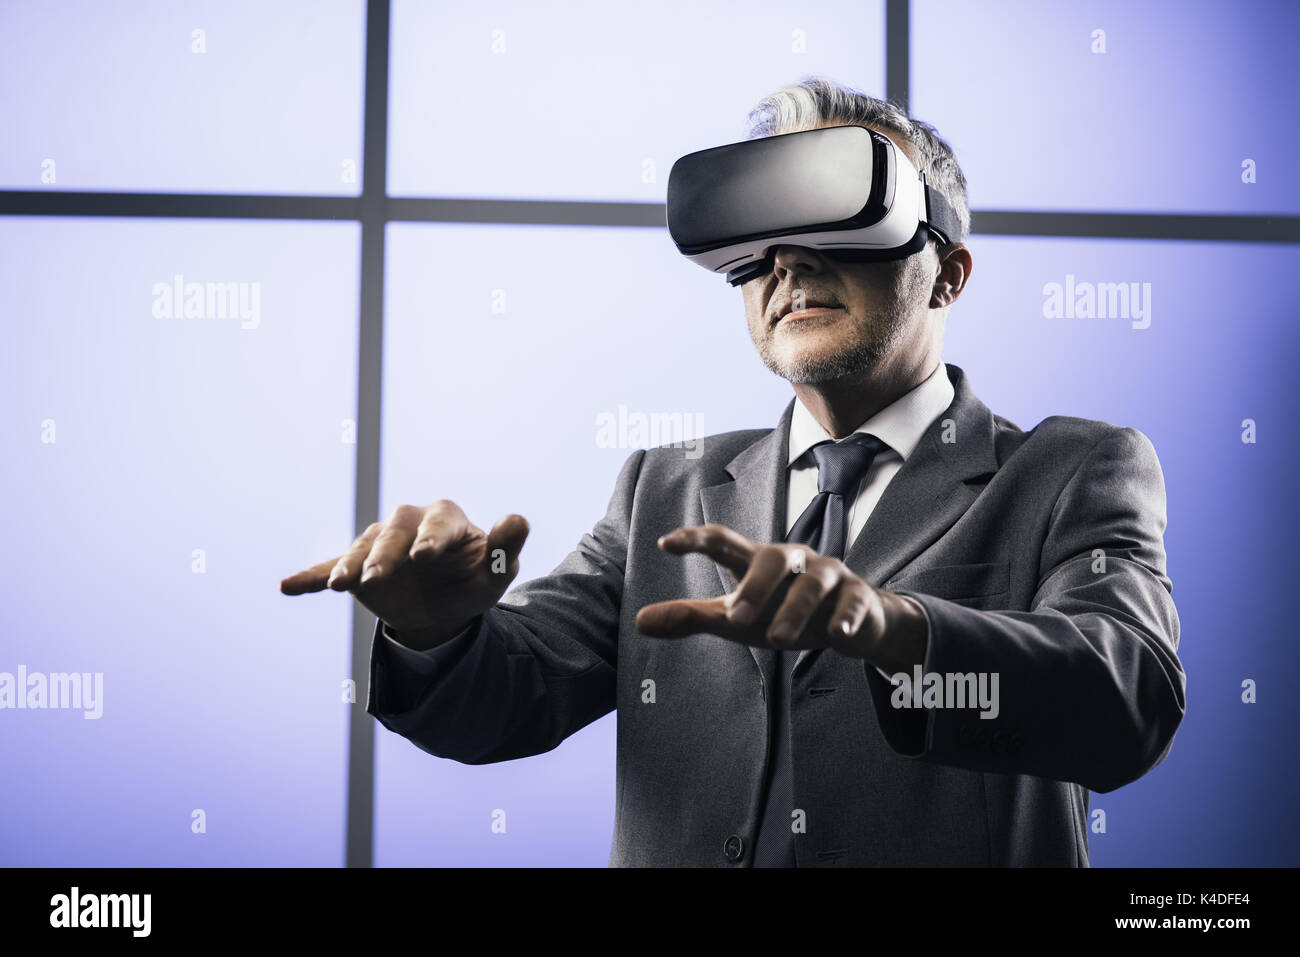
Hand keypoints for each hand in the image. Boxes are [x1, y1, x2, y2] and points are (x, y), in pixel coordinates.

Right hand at [279, 501, 529, 641]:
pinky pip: (331, 568)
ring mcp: (380, 543)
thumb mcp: (496, 572)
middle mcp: (409, 523)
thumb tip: (518, 520)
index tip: (422, 559)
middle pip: (392, 534)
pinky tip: (288, 587)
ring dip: (350, 566)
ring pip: (361, 548)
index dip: (431, 540)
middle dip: (383, 556)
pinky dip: (311, 577)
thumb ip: (507, 547)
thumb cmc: (476, 579)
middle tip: (374, 580)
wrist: (447, 604)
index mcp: (446, 518)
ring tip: (338, 586)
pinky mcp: (358, 566)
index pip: (438, 524)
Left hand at [635, 523, 926, 671]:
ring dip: (795, 610)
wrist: (851, 623)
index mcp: (758, 561)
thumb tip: (639, 622)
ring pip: (813, 583)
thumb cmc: (781, 612)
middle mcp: (795, 560)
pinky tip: (835, 636)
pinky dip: (845, 617)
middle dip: (754, 586)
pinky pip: (852, 602)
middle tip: (733, 619)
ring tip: (777, 640)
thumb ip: (691, 617)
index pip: (724, 541)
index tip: (665, 543)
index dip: (696, 540)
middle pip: (773, 559)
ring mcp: (828, 576)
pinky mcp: (857, 597)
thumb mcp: (735, 618)